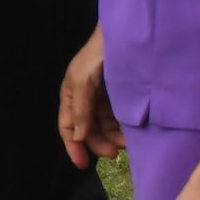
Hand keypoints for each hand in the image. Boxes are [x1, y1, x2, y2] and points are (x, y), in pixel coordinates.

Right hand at [57, 25, 122, 169]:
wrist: (126, 35)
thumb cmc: (98, 54)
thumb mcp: (84, 81)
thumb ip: (80, 109)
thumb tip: (77, 137)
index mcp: (71, 95)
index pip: (67, 126)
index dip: (73, 146)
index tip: (82, 164)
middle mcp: (86, 100)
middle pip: (88, 131)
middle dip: (98, 143)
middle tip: (114, 152)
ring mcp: (104, 100)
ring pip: (105, 128)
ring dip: (113, 138)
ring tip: (126, 143)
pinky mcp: (121, 99)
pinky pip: (119, 121)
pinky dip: (123, 130)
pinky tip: (132, 135)